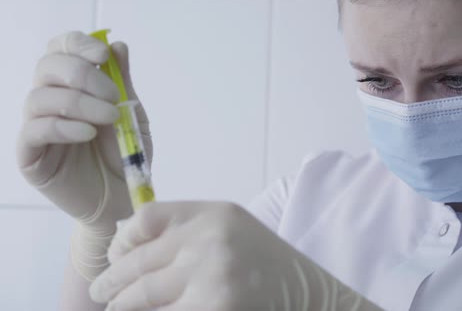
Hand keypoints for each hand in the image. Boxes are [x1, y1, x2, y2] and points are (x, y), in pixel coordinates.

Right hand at [17, 31, 152, 279]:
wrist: (122, 197)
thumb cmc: (125, 154)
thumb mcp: (131, 115)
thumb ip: (122, 82)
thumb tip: (117, 44)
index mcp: (72, 85)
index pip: (60, 49)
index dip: (78, 44)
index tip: (104, 56)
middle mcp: (49, 100)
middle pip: (47, 66)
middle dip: (82, 74)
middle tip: (113, 96)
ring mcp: (36, 127)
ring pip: (40, 97)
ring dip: (79, 102)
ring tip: (110, 118)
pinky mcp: (30, 155)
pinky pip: (35, 131)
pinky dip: (63, 127)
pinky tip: (88, 133)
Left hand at [89, 202, 382, 309]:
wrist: (307, 294)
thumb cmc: (265, 263)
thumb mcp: (230, 230)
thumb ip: (186, 229)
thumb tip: (125, 245)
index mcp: (213, 213)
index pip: (146, 218)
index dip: (123, 239)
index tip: (116, 256)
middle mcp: (210, 238)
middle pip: (137, 261)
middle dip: (111, 283)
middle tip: (101, 294)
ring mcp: (212, 275)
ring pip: (141, 297)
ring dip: (123, 307)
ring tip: (116, 309)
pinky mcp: (215, 308)